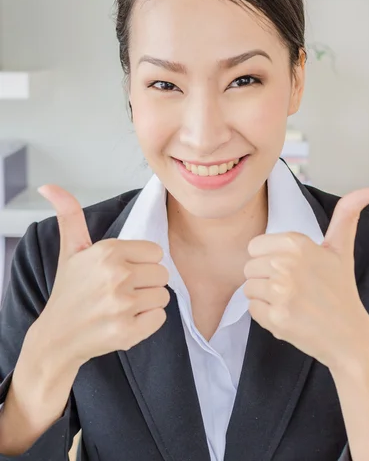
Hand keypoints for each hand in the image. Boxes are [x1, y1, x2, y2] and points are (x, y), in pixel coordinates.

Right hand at [34, 185, 169, 366]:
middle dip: (146, 283)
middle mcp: (116, 276)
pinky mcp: (128, 332)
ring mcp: (122, 305)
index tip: (122, 272)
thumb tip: (49, 186)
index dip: (141, 263)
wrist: (57, 338)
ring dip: (147, 303)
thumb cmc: (69, 291)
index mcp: (108, 252)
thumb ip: (70, 215)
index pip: (155, 252)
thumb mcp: (71, 250)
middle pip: (162, 274)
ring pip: (163, 296)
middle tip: (121, 292)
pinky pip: (160, 318)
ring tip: (122, 306)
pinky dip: (147, 322)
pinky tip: (125, 321)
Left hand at [243, 188, 368, 370]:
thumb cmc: (340, 290)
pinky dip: (266, 316)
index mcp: (296, 243)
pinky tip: (289, 316)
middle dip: (266, 279)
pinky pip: (253, 310)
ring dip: (265, 298)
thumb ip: (346, 215)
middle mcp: (287, 264)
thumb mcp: (341, 249)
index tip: (290, 270)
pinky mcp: (277, 317)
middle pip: (249, 268)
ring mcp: (281, 292)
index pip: (255, 246)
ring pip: (249, 289)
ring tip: (291, 302)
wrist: (349, 335)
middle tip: (293, 289)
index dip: (269, 259)